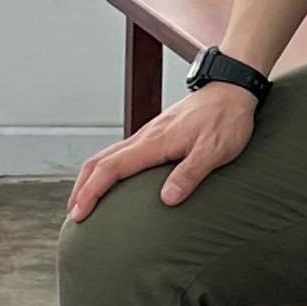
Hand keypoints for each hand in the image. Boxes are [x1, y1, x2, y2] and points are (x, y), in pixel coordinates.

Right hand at [67, 82, 258, 221]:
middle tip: (74, 214)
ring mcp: (149, 136)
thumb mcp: (213, 152)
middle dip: (83, 188)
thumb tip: (167, 199)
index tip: (80, 212)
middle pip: (100, 161)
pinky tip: (112, 182)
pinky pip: (123, 154)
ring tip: (85, 201)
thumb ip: (189, 174)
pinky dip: (108, 170)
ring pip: (108, 156)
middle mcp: (145, 137)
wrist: (232, 91)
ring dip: (92, 179)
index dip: (92, 191)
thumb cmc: (226, 121)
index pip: (111, 168)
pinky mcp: (157, 137)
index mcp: (154, 143)